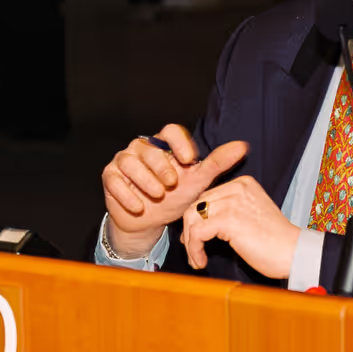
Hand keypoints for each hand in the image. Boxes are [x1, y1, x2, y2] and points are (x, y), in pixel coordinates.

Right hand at [101, 124, 247, 257]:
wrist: (149, 220)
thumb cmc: (175, 197)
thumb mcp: (198, 182)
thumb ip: (217, 163)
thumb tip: (242, 146)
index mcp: (165, 144)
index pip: (170, 130)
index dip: (179, 143)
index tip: (189, 161)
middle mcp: (143, 147)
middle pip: (151, 148)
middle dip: (162, 168)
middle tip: (171, 185)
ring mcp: (124, 160)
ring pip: (131, 162)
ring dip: (146, 181)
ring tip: (157, 195)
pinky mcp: (110, 175)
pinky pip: (115, 180)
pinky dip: (128, 195)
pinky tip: (139, 207)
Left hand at [181, 176, 300, 279]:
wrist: (293, 253)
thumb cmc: (274, 241)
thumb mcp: (250, 215)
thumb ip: (229, 211)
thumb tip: (199, 223)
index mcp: (243, 184)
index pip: (207, 196)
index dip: (197, 219)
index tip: (196, 239)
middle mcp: (237, 187)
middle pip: (197, 205)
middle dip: (190, 230)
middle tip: (193, 251)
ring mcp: (232, 202)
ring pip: (192, 218)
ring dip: (190, 242)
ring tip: (197, 259)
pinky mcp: (228, 219)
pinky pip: (197, 233)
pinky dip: (194, 249)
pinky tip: (201, 261)